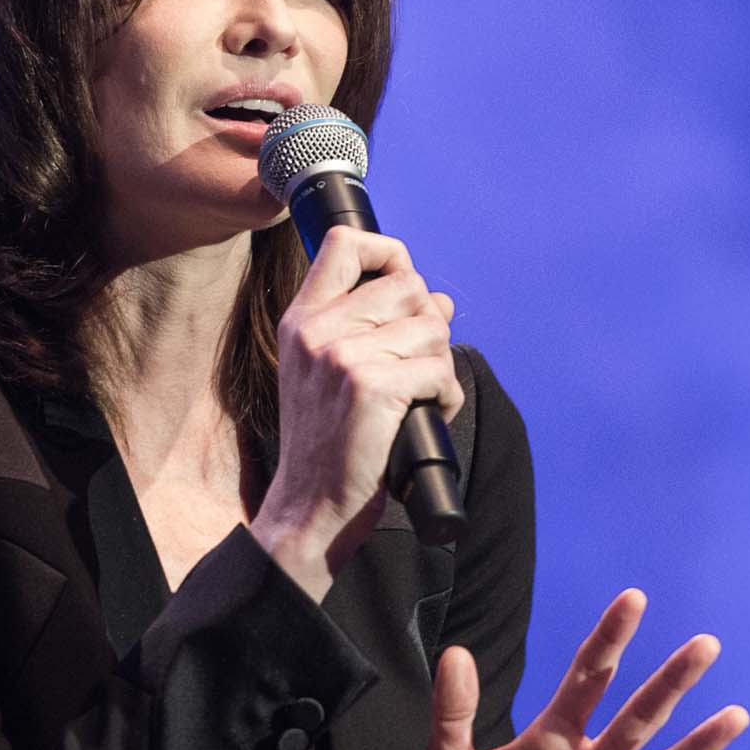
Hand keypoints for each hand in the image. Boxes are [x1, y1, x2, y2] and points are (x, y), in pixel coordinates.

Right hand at [250, 227, 463, 599]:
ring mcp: (343, 357)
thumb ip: (371, 328)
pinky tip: (428, 414)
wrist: (310, 506)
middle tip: (417, 364)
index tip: (404, 285)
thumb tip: (441, 300)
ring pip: (432, 327)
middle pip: (408, 285)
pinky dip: (447, 395)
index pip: (345, 243)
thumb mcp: (327, 374)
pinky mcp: (373, 387)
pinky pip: (440, 369)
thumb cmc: (328, 445)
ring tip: (418, 396)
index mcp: (301, 320)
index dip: (389, 252)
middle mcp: (318, 331)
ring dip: (440, 364)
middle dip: (429, 322)